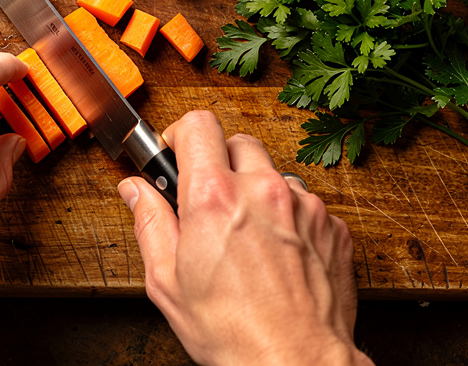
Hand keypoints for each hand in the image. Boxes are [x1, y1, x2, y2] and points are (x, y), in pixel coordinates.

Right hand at [117, 111, 371, 365]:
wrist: (296, 363)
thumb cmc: (231, 331)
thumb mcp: (167, 281)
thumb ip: (149, 223)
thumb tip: (135, 190)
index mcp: (214, 197)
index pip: (198, 125)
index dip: (183, 136)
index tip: (179, 155)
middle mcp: (263, 190)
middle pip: (238, 142)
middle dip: (221, 163)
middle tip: (212, 201)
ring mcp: (304, 205)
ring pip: (274, 174)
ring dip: (259, 192)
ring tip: (249, 237)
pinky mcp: (332, 225)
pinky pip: (306, 204)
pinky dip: (290, 220)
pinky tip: (279, 256)